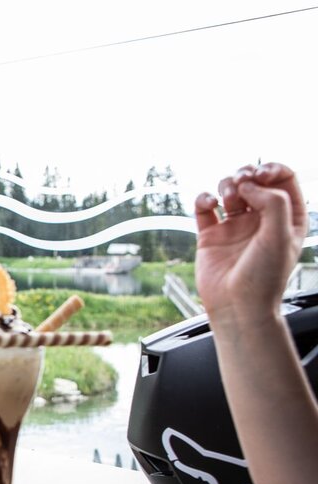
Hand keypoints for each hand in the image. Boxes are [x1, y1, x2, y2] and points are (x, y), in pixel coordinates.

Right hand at [194, 162, 306, 323]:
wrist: (237, 306)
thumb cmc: (264, 278)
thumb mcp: (281, 236)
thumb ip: (272, 202)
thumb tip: (249, 185)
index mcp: (287, 218)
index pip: (283, 180)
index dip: (272, 170)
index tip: (261, 175)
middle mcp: (261, 220)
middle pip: (254, 181)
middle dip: (247, 174)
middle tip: (243, 181)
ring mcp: (235, 227)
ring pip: (229, 190)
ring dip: (227, 185)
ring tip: (228, 197)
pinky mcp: (210, 235)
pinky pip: (204, 208)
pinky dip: (204, 198)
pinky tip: (209, 204)